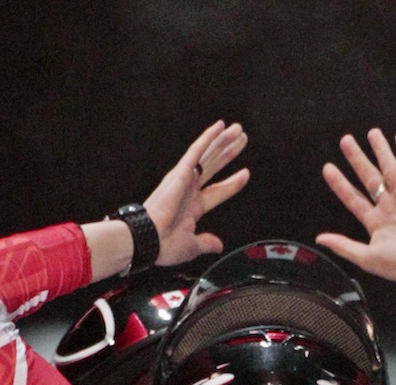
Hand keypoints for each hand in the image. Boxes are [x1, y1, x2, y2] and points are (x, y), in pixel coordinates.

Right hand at [144, 121, 249, 264]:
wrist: (150, 240)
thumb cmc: (164, 244)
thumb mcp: (193, 246)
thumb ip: (207, 242)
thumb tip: (218, 246)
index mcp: (192, 207)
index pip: (217, 190)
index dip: (233, 183)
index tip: (245, 173)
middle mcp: (189, 190)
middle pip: (214, 166)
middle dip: (228, 152)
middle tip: (241, 139)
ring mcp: (185, 179)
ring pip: (208, 155)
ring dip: (223, 141)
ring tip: (237, 129)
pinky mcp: (180, 173)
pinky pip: (196, 151)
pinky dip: (208, 138)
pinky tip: (219, 127)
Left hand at [316, 129, 395, 292]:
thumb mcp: (365, 257)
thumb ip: (343, 246)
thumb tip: (320, 238)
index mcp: (375, 222)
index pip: (353, 197)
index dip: (340, 183)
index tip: (327, 168)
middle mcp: (388, 207)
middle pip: (369, 177)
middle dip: (357, 159)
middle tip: (346, 140)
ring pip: (389, 168)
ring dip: (381, 150)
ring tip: (372, 133)